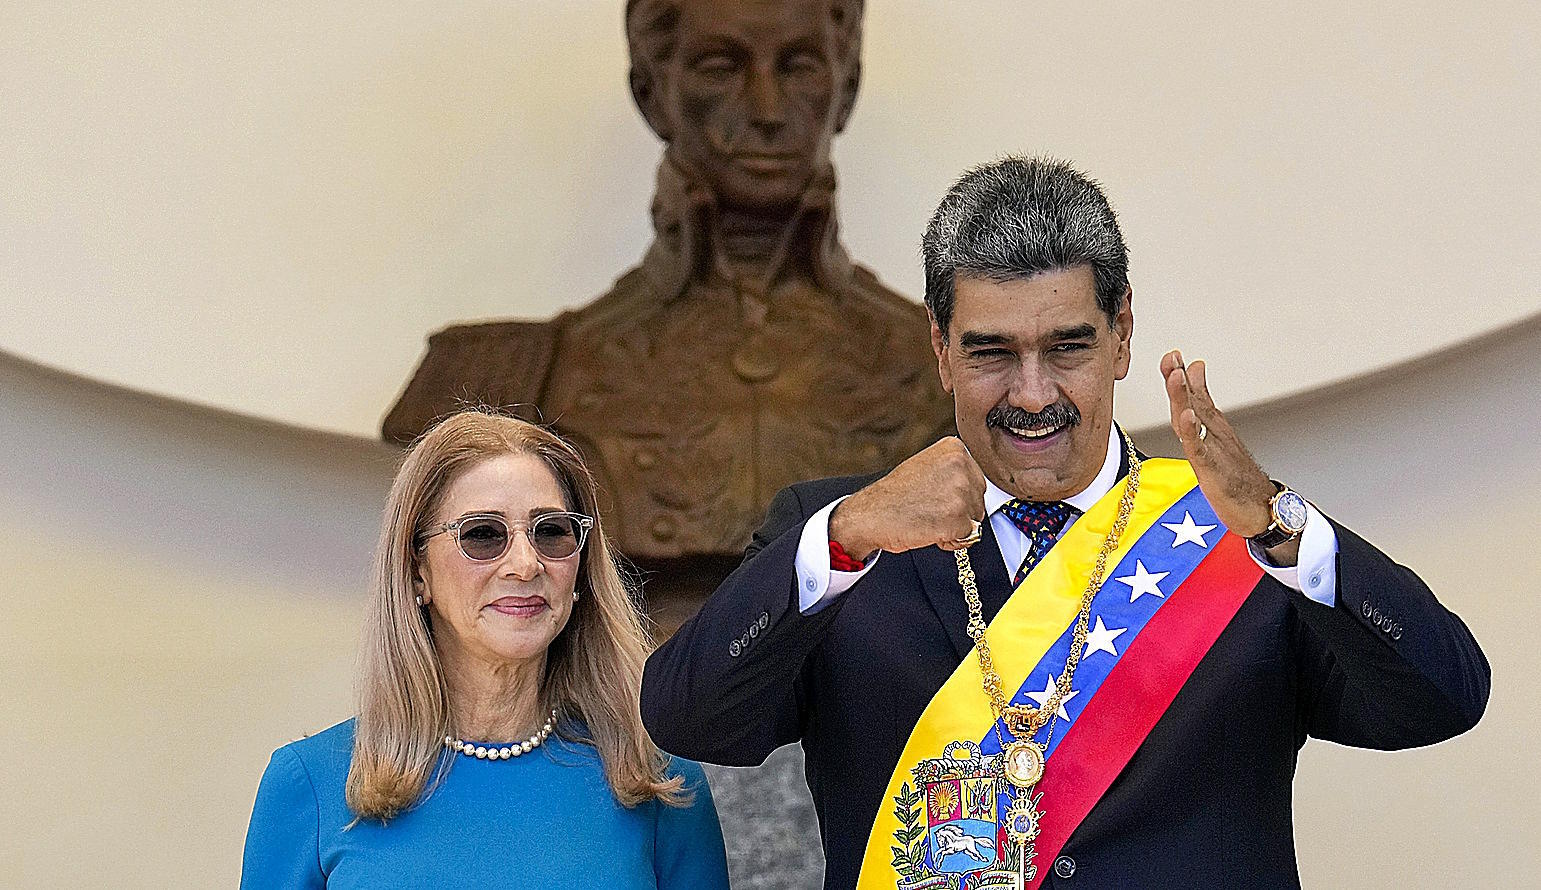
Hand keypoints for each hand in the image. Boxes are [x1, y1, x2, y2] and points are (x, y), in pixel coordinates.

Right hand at [829, 437, 987, 558]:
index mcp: (954, 448)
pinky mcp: (957, 517)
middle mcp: (960, 465)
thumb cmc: (894, 496)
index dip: (955, 495)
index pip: (976, 479)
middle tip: (928, 507)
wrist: (869, 515)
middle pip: (979, 499)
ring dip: (954, 525)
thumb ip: (954, 471)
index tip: (931, 494)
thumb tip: (975, 486)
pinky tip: (929, 529)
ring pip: (975, 518)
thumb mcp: (926, 466)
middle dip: (959, 510)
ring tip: (927, 516)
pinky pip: (968, 536)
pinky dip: (950, 539)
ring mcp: (960, 490)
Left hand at [1160, 350, 1298, 564]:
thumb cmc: (1237, 475)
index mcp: (1212, 427)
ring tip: (1177, 376)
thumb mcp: (1218, 439)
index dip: (1180, 376)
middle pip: (1193, 401)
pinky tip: (1186, 416)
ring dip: (1185, 396)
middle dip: (1179, 378)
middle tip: (1173, 357)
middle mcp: (1214, 433)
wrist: (1262, 507)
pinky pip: (1200, 447)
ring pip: (1195, 419)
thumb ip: (1205, 409)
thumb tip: (1196, 379)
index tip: (1173, 355)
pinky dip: (1192, 431)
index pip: (1194, 396)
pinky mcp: (1212, 469)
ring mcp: (1214, 449)